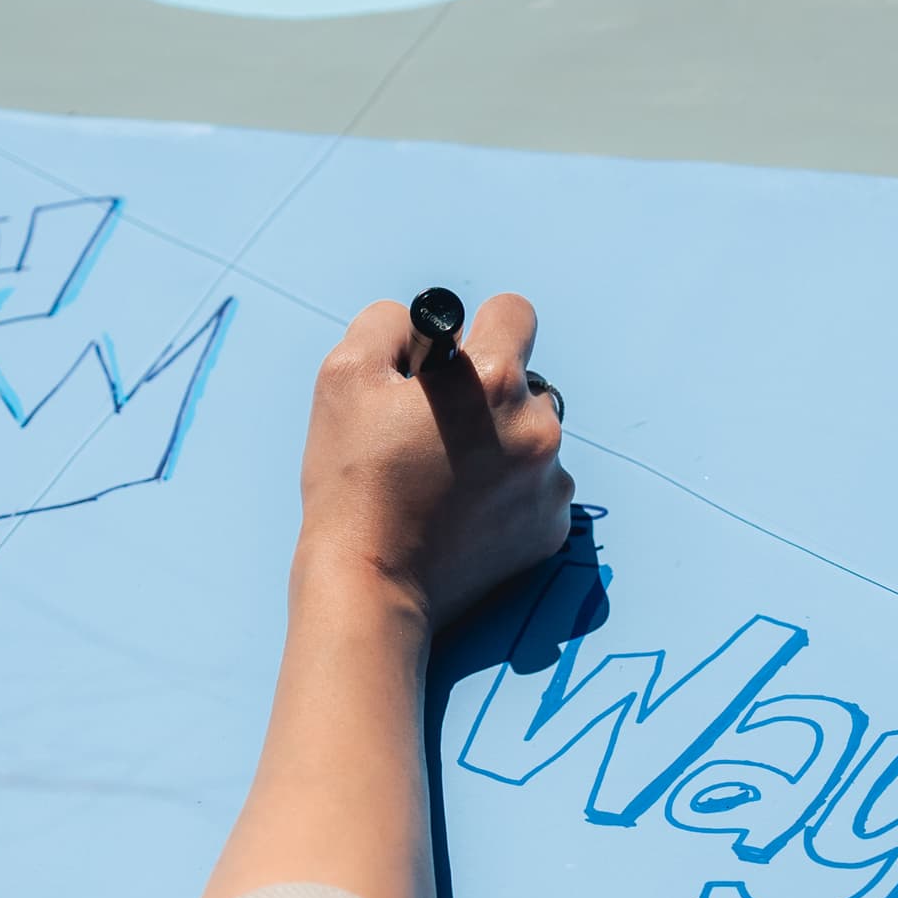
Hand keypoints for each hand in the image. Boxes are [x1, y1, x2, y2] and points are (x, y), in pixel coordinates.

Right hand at [293, 293, 574, 630]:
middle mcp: (538, 428)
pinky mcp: (552, 528)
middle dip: (485, 393)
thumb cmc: (352, 480)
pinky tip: (463, 510)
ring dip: (500, 442)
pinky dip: (508, 491)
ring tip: (445, 476)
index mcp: (494, 381)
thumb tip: (424, 327)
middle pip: (524, 381)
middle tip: (433, 430)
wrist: (372, 585)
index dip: (479, 327)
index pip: (515, 313)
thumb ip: (390, 323)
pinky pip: (539, 487)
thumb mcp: (345, 374)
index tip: (453, 360)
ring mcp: (551, 483)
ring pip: (532, 436)